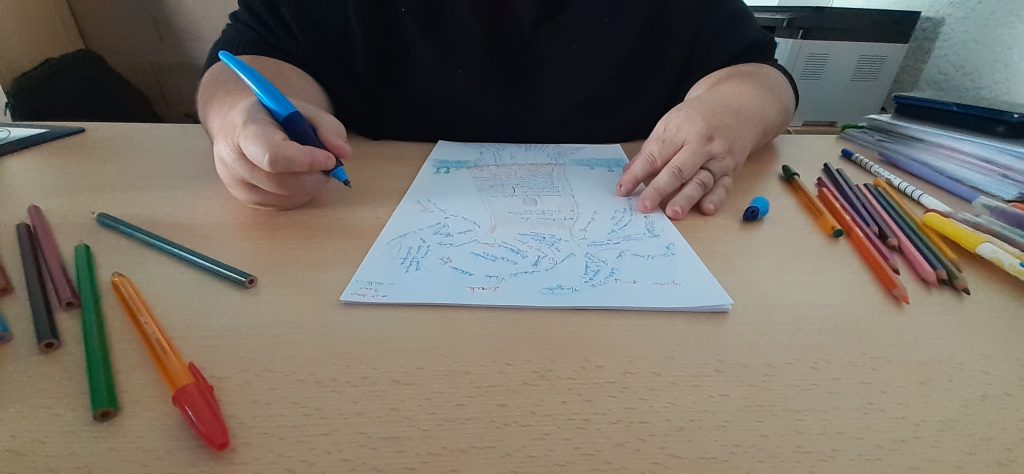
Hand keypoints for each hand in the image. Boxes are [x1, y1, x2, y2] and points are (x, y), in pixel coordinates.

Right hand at [209, 97, 351, 209]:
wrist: (234, 124)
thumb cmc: (272, 115)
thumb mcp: (300, 109)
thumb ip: (327, 127)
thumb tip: (343, 154)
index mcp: (245, 129)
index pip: (274, 156)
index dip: (307, 161)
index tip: (330, 158)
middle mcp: (234, 160)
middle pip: (281, 183)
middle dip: (314, 176)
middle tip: (329, 163)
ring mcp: (236, 184)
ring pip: (285, 197)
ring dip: (310, 185)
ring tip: (312, 165)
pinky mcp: (245, 199)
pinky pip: (282, 205)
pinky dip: (300, 193)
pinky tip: (300, 175)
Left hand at [615, 95, 752, 219]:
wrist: (739, 106)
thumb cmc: (699, 117)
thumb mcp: (671, 123)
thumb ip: (651, 149)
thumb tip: (629, 174)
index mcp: (681, 130)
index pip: (655, 155)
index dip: (637, 174)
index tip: (622, 190)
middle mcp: (701, 144)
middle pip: (678, 169)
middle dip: (659, 189)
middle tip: (644, 206)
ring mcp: (718, 158)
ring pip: (701, 180)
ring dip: (687, 198)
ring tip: (673, 213)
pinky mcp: (731, 170)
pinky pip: (724, 186)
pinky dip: (716, 199)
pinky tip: (705, 209)